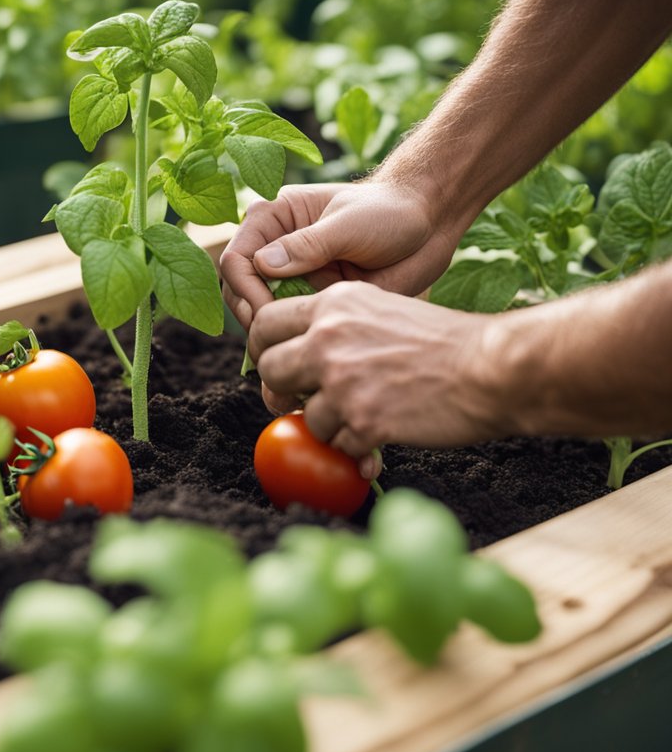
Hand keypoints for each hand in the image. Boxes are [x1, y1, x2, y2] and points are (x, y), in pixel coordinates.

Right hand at [219, 180, 463, 329]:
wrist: (427, 228)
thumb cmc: (390, 212)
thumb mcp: (349, 225)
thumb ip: (307, 245)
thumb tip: (263, 264)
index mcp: (272, 219)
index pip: (236, 258)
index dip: (246, 289)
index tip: (267, 312)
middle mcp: (273, 249)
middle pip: (238, 291)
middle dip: (254, 316)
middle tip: (280, 337)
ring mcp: (289, 278)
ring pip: (257, 314)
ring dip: (270, 334)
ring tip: (294, 348)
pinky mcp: (307, 300)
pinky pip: (286, 326)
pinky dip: (291, 341)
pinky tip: (307, 351)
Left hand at [247, 282, 505, 475]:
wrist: (490, 368)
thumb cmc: (443, 341)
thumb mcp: (381, 309)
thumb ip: (336, 325)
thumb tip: (294, 353)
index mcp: (333, 304)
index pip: (264, 323)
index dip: (261, 348)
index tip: (272, 363)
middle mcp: (329, 338)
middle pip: (270, 371)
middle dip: (282, 390)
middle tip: (301, 399)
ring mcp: (343, 381)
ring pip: (307, 416)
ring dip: (331, 423)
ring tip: (367, 412)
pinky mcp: (363, 420)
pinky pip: (338, 445)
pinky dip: (357, 446)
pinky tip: (384, 431)